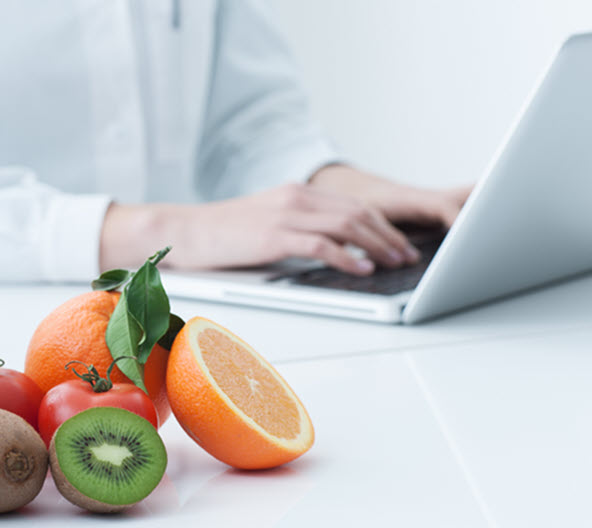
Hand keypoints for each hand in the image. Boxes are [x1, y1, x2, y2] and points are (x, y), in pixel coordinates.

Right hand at [100, 167, 470, 275]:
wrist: (184, 230)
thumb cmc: (222, 235)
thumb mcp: (267, 224)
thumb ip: (299, 229)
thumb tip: (334, 250)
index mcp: (297, 193)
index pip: (352, 205)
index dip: (383, 225)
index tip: (400, 244)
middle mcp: (296, 198)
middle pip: (358, 213)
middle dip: (389, 236)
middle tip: (407, 256)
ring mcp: (285, 214)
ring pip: (347, 225)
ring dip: (377, 246)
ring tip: (395, 262)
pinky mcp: (273, 235)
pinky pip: (322, 244)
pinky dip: (348, 256)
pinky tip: (362, 268)